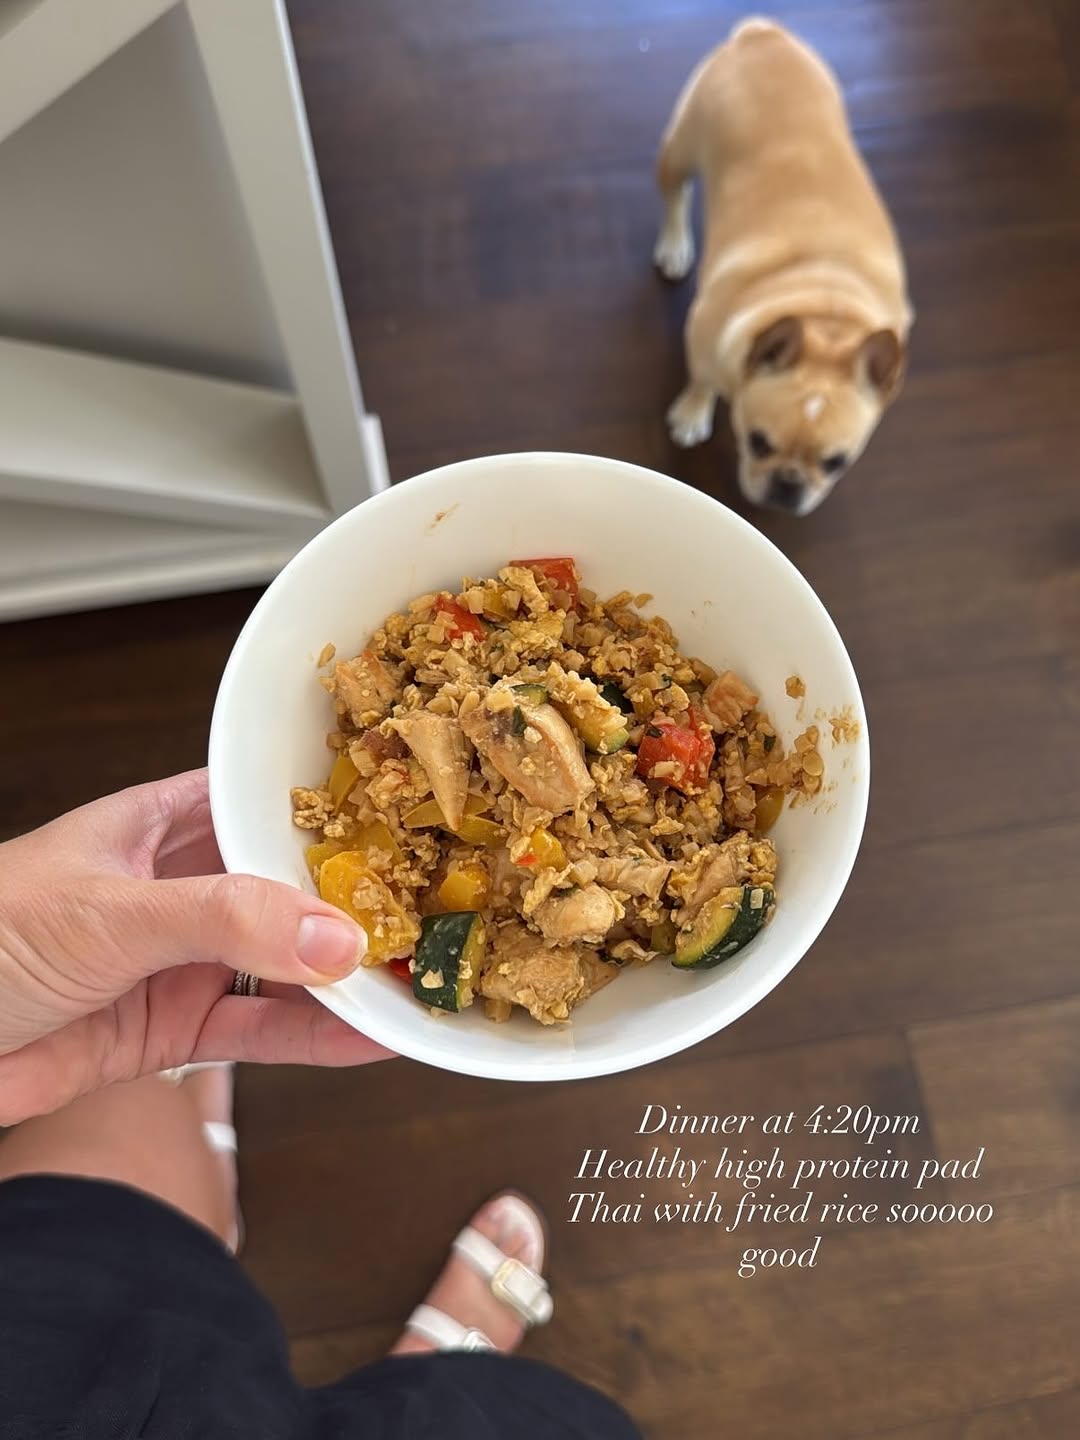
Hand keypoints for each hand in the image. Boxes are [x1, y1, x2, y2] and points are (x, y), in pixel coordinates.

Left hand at [0, 770, 392, 1123]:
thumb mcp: (111, 912)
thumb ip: (225, 921)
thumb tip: (335, 937)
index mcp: (162, 823)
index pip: (267, 806)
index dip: (338, 814)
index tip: (413, 825)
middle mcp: (182, 887)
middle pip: (289, 890)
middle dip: (357, 902)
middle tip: (435, 915)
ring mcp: (181, 961)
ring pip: (285, 965)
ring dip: (346, 978)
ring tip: (418, 981)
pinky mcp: (173, 1030)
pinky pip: (261, 1033)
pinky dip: (317, 1040)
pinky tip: (372, 1039)